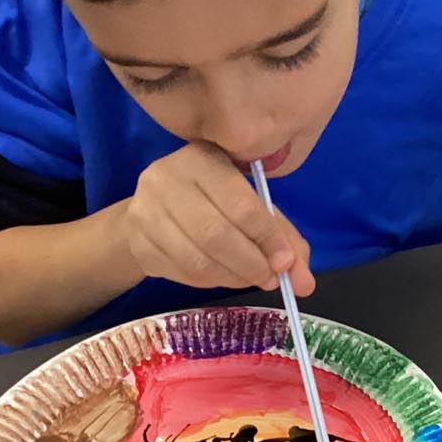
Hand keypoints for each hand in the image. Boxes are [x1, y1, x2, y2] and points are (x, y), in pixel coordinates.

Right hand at [122, 143, 314, 294]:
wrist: (151, 212)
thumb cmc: (212, 203)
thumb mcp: (251, 206)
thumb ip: (283, 239)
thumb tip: (304, 283)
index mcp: (204, 158)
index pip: (240, 203)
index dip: (267, 237)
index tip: (285, 262)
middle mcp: (168, 178)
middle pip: (215, 234)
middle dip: (251, 263)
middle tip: (270, 278)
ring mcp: (146, 210)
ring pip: (197, 259)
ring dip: (232, 277)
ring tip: (250, 279)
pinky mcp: (137, 242)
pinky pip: (181, 272)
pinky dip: (210, 282)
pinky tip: (223, 276)